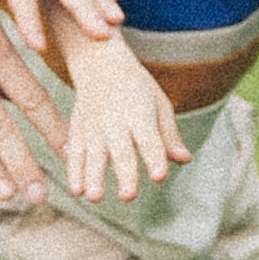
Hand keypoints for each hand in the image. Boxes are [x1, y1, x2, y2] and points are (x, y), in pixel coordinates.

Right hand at [55, 40, 181, 207]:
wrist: (99, 62)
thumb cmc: (136, 86)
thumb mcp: (158, 103)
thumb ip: (169, 135)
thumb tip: (185, 159)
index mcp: (140, 114)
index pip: (149, 139)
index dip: (155, 158)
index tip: (159, 176)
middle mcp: (116, 122)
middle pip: (121, 151)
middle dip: (125, 174)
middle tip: (128, 196)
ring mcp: (94, 127)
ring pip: (93, 155)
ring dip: (93, 176)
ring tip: (95, 197)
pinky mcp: (77, 130)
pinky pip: (75, 153)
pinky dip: (74, 171)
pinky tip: (77, 190)